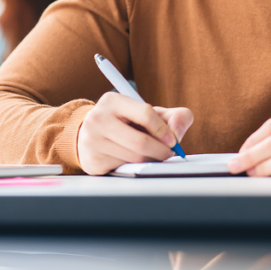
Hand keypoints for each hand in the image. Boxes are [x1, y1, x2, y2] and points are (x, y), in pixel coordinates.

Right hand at [77, 92, 193, 174]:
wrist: (93, 135)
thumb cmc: (127, 123)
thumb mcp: (150, 113)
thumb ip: (175, 116)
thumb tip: (177, 133)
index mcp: (113, 101)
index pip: (146, 114)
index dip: (164, 130)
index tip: (173, 140)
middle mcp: (98, 119)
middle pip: (141, 141)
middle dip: (161, 151)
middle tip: (168, 153)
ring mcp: (92, 141)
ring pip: (134, 158)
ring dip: (150, 160)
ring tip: (151, 154)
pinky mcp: (93, 161)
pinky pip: (124, 168)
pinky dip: (135, 167)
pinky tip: (133, 159)